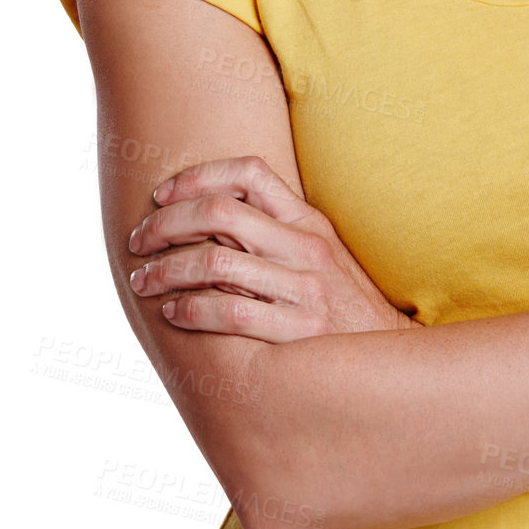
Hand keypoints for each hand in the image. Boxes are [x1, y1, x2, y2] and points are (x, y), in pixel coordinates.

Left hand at [126, 155, 421, 341]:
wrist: (389, 356)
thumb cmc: (343, 304)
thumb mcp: (322, 252)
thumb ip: (277, 229)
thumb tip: (210, 214)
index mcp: (309, 221)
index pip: (248, 172)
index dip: (197, 176)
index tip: (161, 195)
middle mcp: (306, 247)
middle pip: (219, 212)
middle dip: (165, 223)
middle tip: (139, 241)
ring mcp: (304, 289)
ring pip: (215, 261)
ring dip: (165, 270)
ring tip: (144, 282)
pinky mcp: (298, 332)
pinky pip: (229, 312)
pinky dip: (190, 310)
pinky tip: (173, 312)